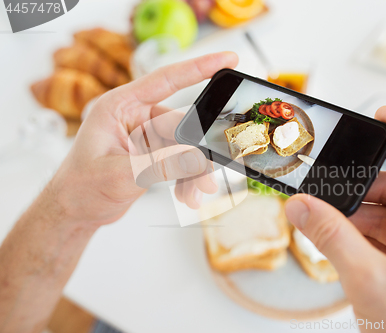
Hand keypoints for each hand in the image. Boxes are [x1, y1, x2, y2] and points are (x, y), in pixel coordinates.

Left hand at [51, 52, 237, 225]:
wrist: (75, 211)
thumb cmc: (80, 187)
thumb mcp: (121, 175)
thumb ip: (161, 165)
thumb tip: (197, 159)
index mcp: (120, 106)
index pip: (165, 79)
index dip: (198, 68)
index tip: (227, 59)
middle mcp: (135, 117)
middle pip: (182, 124)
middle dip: (198, 151)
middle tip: (208, 173)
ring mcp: (146, 135)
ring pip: (185, 146)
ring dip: (194, 170)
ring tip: (196, 193)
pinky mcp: (153, 153)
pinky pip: (181, 159)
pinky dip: (188, 177)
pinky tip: (187, 194)